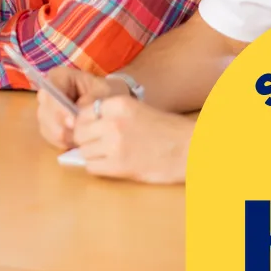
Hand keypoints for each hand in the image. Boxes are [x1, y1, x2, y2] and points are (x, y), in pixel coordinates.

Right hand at [35, 67, 127, 149]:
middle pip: (44, 111)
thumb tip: (75, 115)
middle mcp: (48, 93)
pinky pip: (49, 137)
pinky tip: (76, 143)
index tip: (73, 121)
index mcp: (59, 77)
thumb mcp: (104, 94)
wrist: (111, 104)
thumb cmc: (108, 94)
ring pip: (46, 126)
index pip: (49, 91)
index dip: (57, 107)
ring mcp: (46, 110)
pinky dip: (62, 142)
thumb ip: (90, 101)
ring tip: (81, 140)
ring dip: (62, 136)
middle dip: (60, 126)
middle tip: (77, 136)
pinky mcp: (48, 125)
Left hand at [71, 95, 193, 184]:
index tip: (90, 131)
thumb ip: (110, 114)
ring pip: (84, 151)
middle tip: (98, 146)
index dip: (84, 124)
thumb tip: (80, 125)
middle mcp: (113, 121)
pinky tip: (112, 165)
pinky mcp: (119, 165)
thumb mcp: (136, 110)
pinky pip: (92, 167)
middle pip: (79, 133)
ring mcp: (115, 144)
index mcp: (118, 103)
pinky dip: (98, 167)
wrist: (191, 148)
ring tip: (108, 156)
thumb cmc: (167, 131)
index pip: (82, 113)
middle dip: (85, 141)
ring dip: (92, 155)